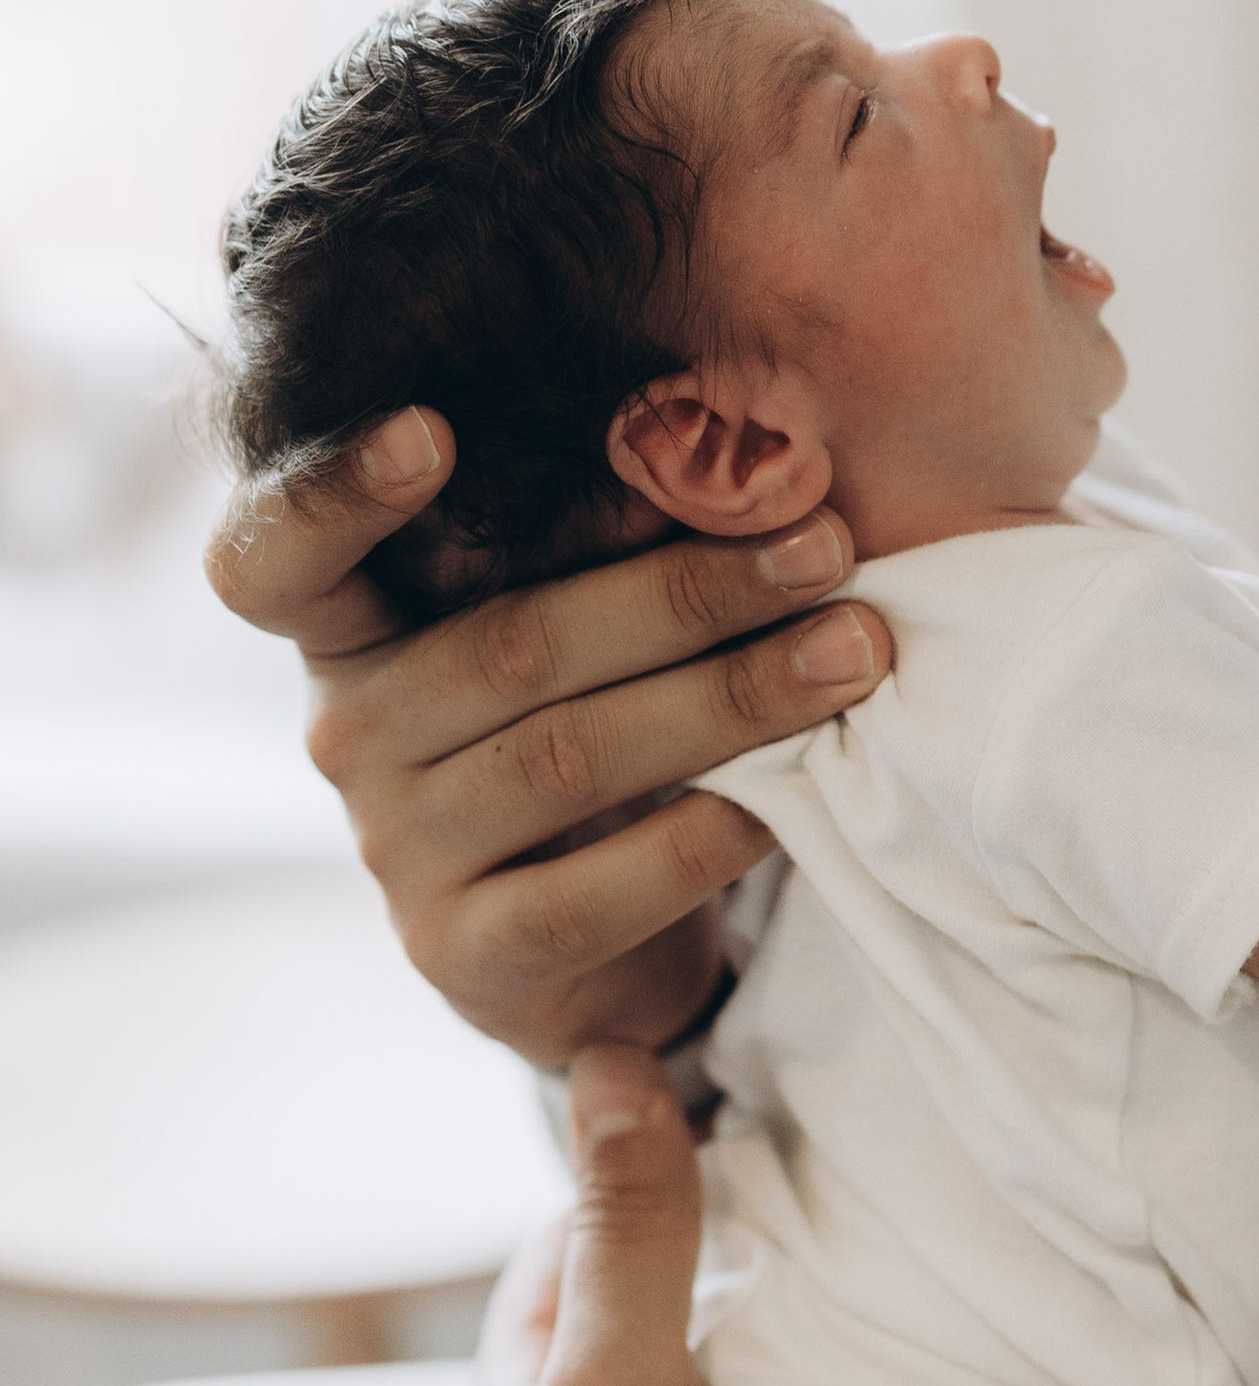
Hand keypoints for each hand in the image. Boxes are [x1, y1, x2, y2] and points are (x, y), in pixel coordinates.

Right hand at [206, 407, 890, 1059]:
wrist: (590, 949)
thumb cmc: (586, 725)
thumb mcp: (573, 630)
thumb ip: (602, 549)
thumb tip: (740, 459)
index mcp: (354, 627)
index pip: (278, 559)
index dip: (333, 495)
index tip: (426, 430)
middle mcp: (349, 733)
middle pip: (514, 646)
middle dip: (690, 592)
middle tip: (826, 548)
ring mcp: (397, 851)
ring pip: (566, 758)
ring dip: (728, 699)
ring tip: (852, 651)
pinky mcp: (460, 955)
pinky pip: (588, 895)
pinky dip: (699, 840)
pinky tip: (785, 800)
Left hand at [466, 1046, 857, 1385]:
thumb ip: (625, 1235)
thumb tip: (605, 1060)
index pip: (565, 1235)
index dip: (635, 1158)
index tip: (729, 1098)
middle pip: (652, 1297)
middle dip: (725, 1229)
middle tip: (821, 1156)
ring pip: (727, 1365)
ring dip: (789, 1310)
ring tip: (871, 1236)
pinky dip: (830, 1381)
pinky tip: (890, 1352)